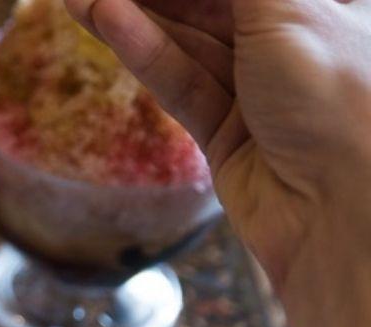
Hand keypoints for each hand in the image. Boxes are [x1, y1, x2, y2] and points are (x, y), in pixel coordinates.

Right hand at [64, 0, 370, 292]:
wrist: (344, 209)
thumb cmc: (344, 101)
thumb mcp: (290, 9)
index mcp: (332, 5)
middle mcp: (296, 45)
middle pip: (210, 5)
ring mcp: (260, 92)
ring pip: (187, 43)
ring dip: (132, 18)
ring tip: (79, 0)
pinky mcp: (227, 134)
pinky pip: (180, 84)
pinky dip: (144, 53)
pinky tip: (109, 22)